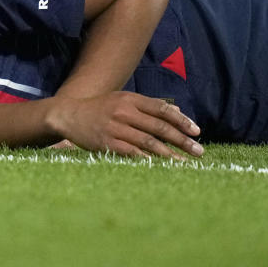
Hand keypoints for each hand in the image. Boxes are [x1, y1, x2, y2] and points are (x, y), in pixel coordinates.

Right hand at [52, 92, 202, 158]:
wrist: (68, 115)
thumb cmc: (99, 108)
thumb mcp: (122, 99)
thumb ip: (147, 105)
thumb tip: (177, 110)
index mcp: (131, 99)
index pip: (163, 110)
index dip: (182, 121)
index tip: (197, 132)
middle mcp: (125, 112)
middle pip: (160, 127)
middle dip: (182, 140)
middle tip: (199, 151)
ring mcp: (115, 128)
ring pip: (149, 142)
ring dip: (169, 154)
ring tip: (184, 162)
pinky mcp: (106, 143)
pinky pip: (131, 153)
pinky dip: (147, 160)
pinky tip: (160, 167)